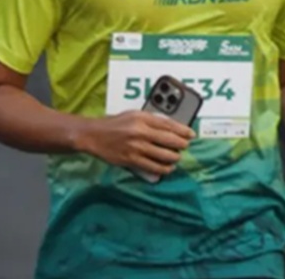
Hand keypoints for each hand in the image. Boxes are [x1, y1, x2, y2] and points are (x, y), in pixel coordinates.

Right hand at [77, 111, 193, 177]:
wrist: (93, 135)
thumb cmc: (115, 124)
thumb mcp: (134, 115)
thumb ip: (152, 120)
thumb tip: (171, 128)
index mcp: (143, 118)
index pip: (169, 124)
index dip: (183, 130)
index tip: (191, 134)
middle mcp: (141, 132)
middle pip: (169, 140)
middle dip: (181, 145)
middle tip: (185, 146)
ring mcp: (136, 147)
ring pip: (163, 155)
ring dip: (174, 158)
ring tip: (176, 157)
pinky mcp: (130, 160)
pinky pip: (152, 166)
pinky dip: (163, 169)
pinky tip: (168, 168)